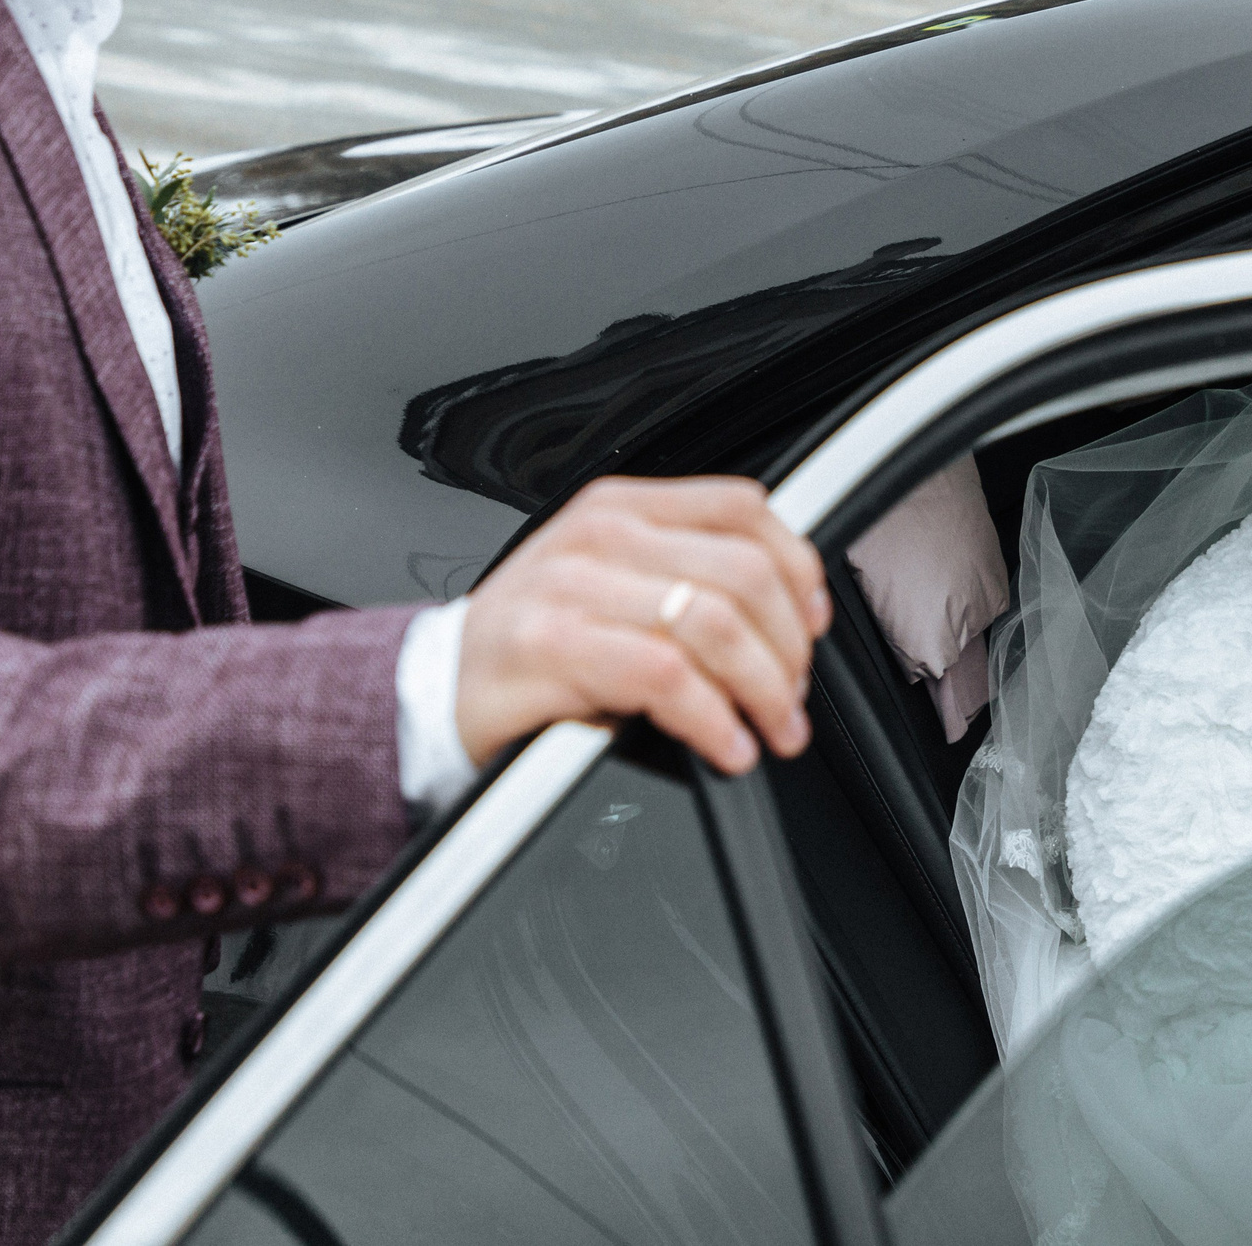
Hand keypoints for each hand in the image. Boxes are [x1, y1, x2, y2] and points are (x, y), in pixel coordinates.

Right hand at [453, 476, 830, 774]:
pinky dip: (714, 719)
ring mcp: (572, 585)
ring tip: (772, 729)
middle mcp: (600, 534)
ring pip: (712, 622)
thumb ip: (682, 577)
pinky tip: (726, 745)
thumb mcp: (610, 584)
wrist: (439, 688)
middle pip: (742, 573)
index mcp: (621, 508)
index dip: (798, 568)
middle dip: (788, 648)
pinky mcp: (551, 646)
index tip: (812, 625)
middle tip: (791, 698)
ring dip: (764, 689)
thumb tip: (786, 614)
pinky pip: (665, 676)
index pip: (742, 508)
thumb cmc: (532, 643)